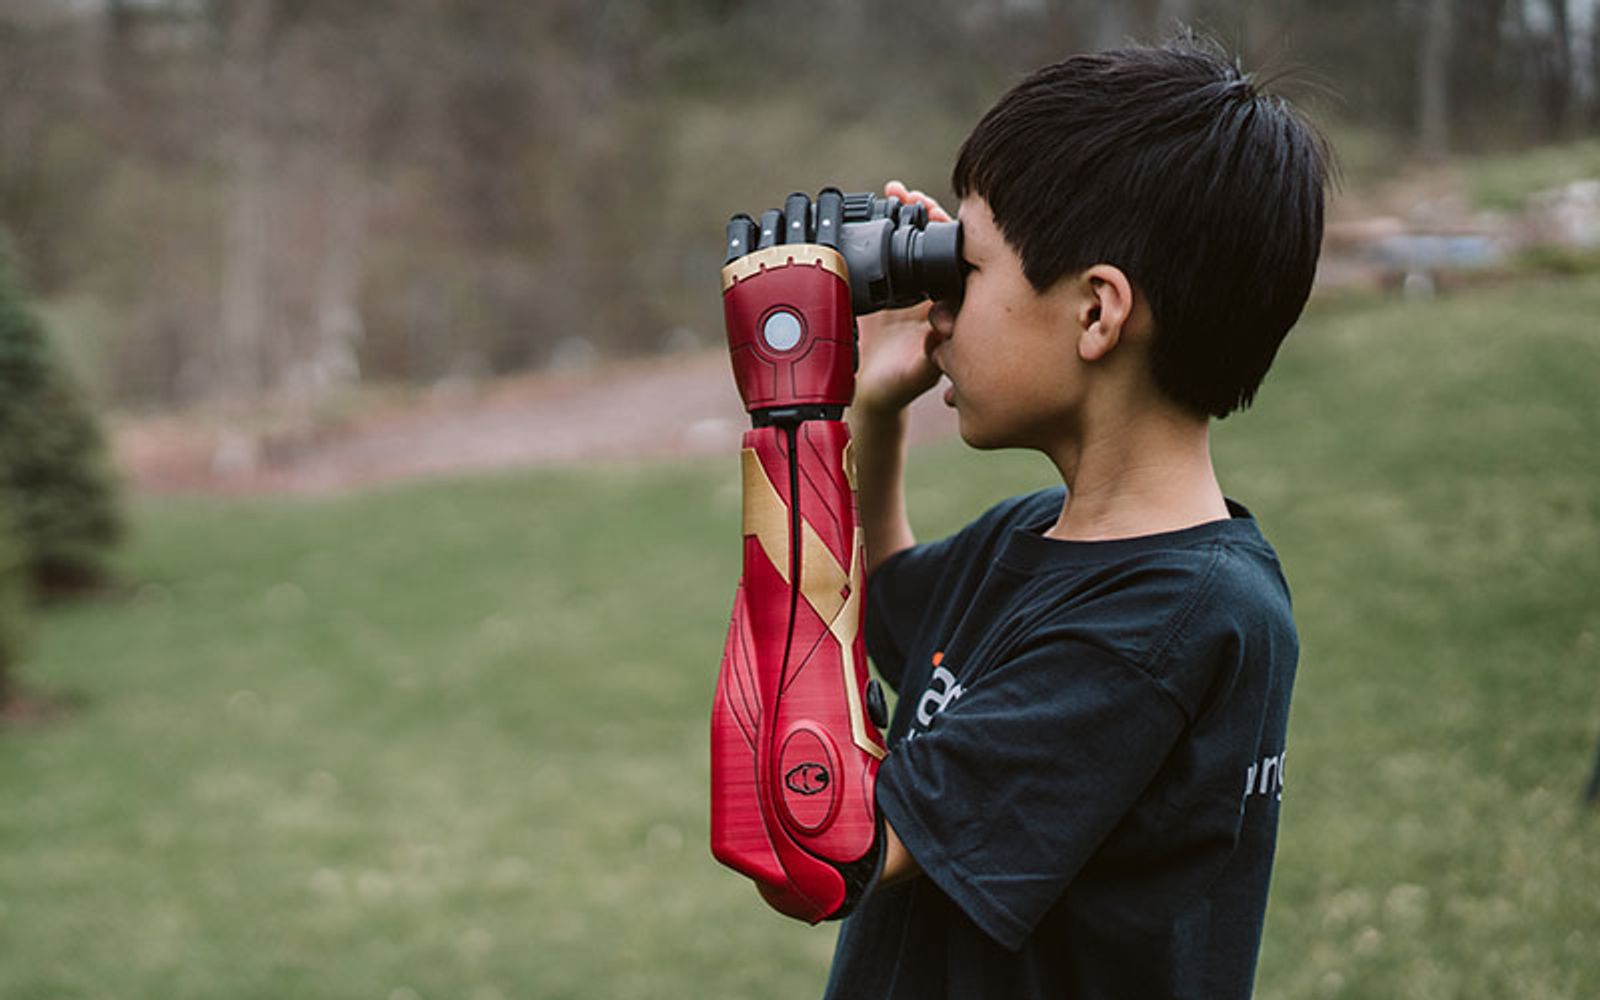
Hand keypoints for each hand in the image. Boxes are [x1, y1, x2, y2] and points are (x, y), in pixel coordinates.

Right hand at [853, 181, 954, 415]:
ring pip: (912, 242)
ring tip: (894, 190)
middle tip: (911, 195)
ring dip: (904, 214)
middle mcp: (931, 291)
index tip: (933, 214)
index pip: (954, 260)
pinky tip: (877, 205)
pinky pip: (887, 251)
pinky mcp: (884, 288)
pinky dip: (883, 226)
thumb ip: (931, 354)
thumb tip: (940, 333)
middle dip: (925, 214)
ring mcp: (909, 287)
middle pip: (935, 242)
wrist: (869, 393)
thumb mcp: (917, 372)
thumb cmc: (899, 385)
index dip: (946, 235)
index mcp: (947, 306)